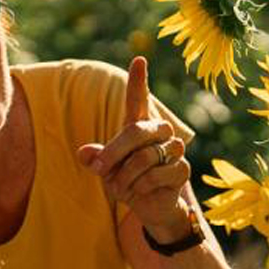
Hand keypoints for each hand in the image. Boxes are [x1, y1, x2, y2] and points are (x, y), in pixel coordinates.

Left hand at [78, 57, 192, 242]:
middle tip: (100, 169)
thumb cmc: (127, 181)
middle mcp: (160, 133)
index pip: (138, 100)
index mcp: (139, 126)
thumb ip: (96, 159)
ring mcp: (175, 150)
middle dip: (115, 152)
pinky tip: (141, 191)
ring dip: (127, 175)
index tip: (138, 60)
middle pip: (137, 131)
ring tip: (122, 186)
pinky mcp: (183, 170)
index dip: (138, 81)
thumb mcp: (106, 170)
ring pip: (146, 156)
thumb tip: (84, 153)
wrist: (150, 208)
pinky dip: (142, 186)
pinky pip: (157, 175)